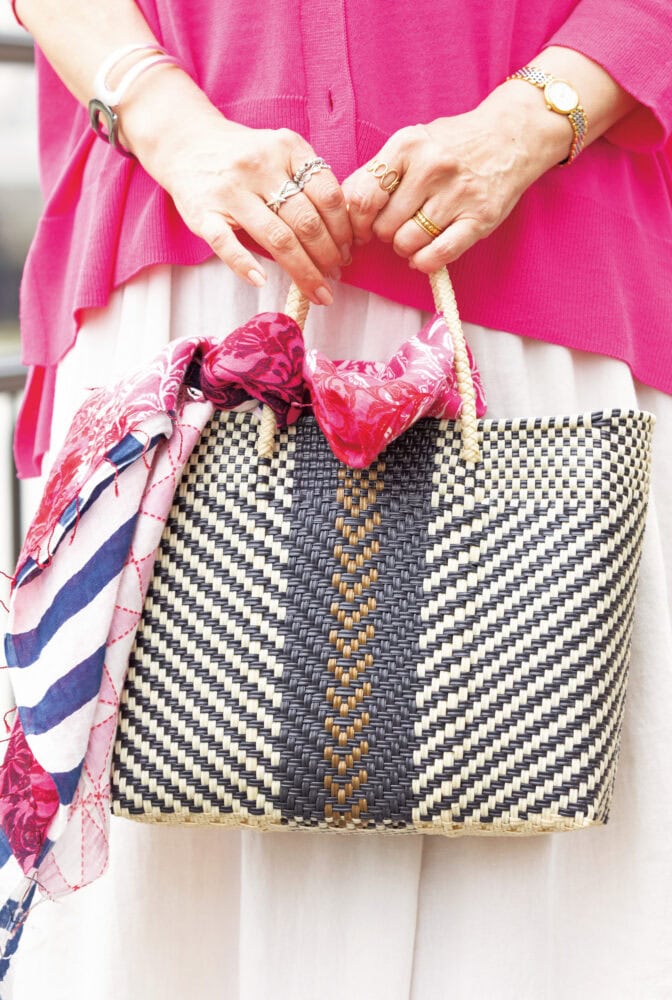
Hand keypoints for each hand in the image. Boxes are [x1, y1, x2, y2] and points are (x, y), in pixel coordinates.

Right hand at [122, 71, 352, 304]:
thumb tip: (343, 233)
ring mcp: (229, 191)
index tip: (349, 251)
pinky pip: (227, 245)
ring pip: (277, 238)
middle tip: (336, 274)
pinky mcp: (203, 213)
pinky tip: (263, 282)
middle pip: (306, 222)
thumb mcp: (279, 153)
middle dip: (328, 255)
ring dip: (303, 271)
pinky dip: (245, 265)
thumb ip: (308, 181)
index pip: (327, 195)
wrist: (186, 142)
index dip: (343, 229)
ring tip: (318, 290)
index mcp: (286, 148)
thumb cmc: (243, 156)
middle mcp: (259, 166)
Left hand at [342, 86, 567, 272]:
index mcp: (407, 145)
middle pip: (383, 226)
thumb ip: (377, 171)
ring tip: (414, 235)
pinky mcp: (479, 219)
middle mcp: (431, 167)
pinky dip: (424, 262)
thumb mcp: (412, 143)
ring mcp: (457, 194)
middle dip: (384, 234)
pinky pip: (438, 255)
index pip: (361, 197)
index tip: (361, 228)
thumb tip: (342, 205)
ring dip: (405, 248)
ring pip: (407, 243)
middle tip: (396, 226)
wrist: (512, 136)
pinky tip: (424, 254)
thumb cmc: (453, 144)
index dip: (355, 222)